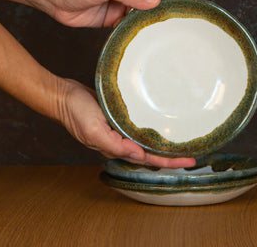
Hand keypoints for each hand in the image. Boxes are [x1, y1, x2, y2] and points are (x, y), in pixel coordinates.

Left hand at [44, 0, 194, 27]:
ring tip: (175, 26)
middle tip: (189, 12)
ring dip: (156, 17)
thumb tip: (155, 1)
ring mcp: (122, 0)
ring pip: (145, 10)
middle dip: (169, 2)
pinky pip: (133, 21)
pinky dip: (141, 27)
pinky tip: (152, 34)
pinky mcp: (115, 15)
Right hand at [56, 78, 195, 167]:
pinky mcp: (117, 117)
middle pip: (150, 153)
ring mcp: (118, 130)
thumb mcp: (94, 129)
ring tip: (182, 143)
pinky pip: (138, 127)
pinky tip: (159, 125)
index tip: (189, 161)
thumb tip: (138, 154)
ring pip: (145, 141)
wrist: (62, 94)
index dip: (169, 161)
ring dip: (163, 144)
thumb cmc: (75, 111)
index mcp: (116, 146)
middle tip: (194, 154)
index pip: (148, 159)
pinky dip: (151, 129)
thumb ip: (114, 144)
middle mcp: (119, 141)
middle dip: (171, 156)